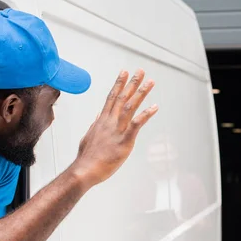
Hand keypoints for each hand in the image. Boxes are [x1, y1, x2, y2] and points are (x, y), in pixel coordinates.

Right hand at [72, 69, 157, 187]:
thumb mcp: (89, 137)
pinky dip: (146, 114)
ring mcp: (117, 130)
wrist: (85, 170)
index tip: (124, 73)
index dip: (119, 84)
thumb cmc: (87, 157)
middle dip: (132, 83)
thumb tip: (98, 116)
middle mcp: (110, 122)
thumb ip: (95, 126)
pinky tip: (154, 107)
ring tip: (150, 82)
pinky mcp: (124, 141)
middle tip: (140, 71)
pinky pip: (136, 124)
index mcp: (102, 121)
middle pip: (122, 97)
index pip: (111, 97)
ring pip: (130, 106)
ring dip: (141, 93)